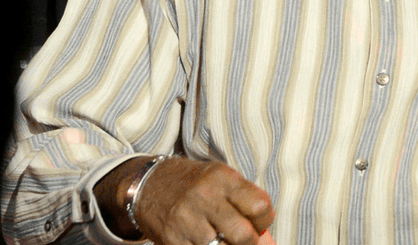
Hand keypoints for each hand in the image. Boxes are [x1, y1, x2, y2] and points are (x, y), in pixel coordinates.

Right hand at [96, 156, 274, 244]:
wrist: (149, 184)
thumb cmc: (196, 184)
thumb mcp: (222, 181)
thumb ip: (246, 204)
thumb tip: (268, 242)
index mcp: (224, 178)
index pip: (260, 206)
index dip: (264, 220)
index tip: (257, 223)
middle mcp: (205, 197)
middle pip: (243, 235)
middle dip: (249, 242)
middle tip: (242, 239)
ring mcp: (187, 220)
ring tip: (222, 240)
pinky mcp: (172, 239)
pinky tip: (204, 242)